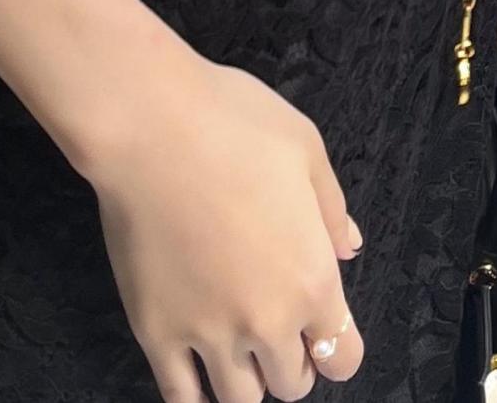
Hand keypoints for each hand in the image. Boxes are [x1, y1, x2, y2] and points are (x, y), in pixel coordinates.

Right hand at [84, 46, 363, 402]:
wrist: (149, 125)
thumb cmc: (230, 122)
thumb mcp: (303, 146)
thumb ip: (331, 207)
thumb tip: (348, 248)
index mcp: (312, 278)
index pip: (342, 358)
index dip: (333, 348)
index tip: (318, 331)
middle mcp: (268, 320)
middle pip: (292, 384)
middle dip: (288, 361)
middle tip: (271, 329)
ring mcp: (210, 332)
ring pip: (241, 399)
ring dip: (245, 380)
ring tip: (233, 348)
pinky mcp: (157, 332)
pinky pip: (181, 397)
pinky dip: (194, 394)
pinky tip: (194, 372)